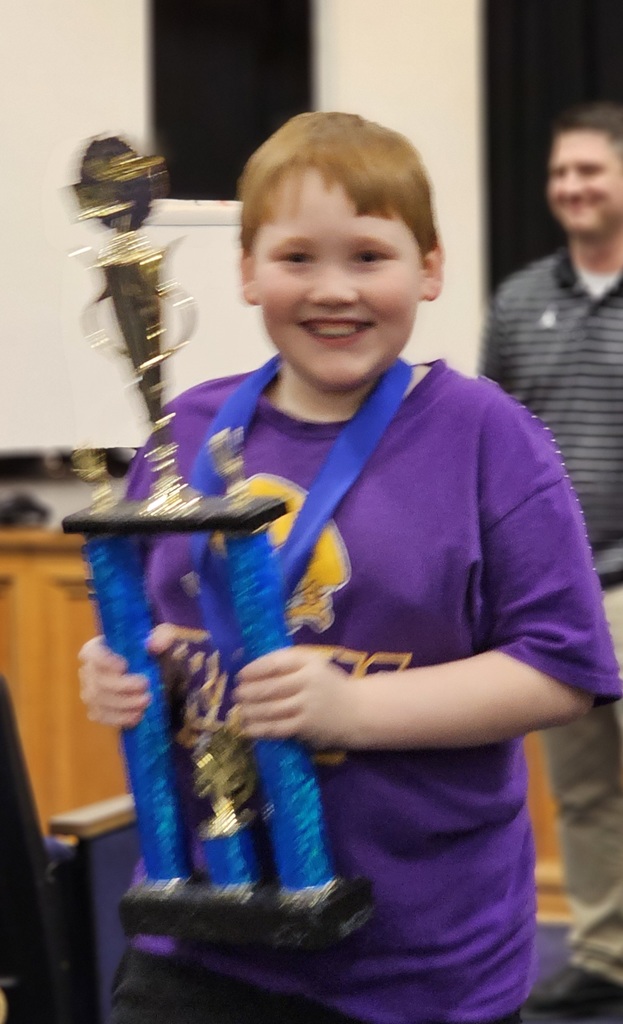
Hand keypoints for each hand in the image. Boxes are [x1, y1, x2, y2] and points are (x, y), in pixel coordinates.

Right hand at [78, 624, 176, 728]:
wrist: (160, 679)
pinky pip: (100, 716)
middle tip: (145, 687)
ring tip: (145, 702)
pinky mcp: (97, 710)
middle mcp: (89, 669)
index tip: (124, 666)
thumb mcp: (165, 640)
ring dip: (123, 704)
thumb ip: (164, 636)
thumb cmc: (156, 654)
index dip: (105, 660)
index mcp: (100, 647)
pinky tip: (136, 716)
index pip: (92, 653)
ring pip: (98, 701)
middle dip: (122, 686)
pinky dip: (118, 718)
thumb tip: (153, 644)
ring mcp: (90, 691)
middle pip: (97, 681)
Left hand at [233, 646, 354, 748]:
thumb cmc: (329, 685)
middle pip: (270, 687)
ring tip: (240, 710)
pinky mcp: (306, 727)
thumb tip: (254, 665)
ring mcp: (307, 706)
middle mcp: (308, 683)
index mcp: (309, 663)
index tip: (241, 675)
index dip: (255, 669)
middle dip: (248, 692)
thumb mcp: (315, 664)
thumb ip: (289, 661)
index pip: (276, 664)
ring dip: (250, 710)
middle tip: (236, 694)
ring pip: (270, 709)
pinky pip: (277, 728)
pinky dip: (259, 729)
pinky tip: (248, 728)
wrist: (357, 711)